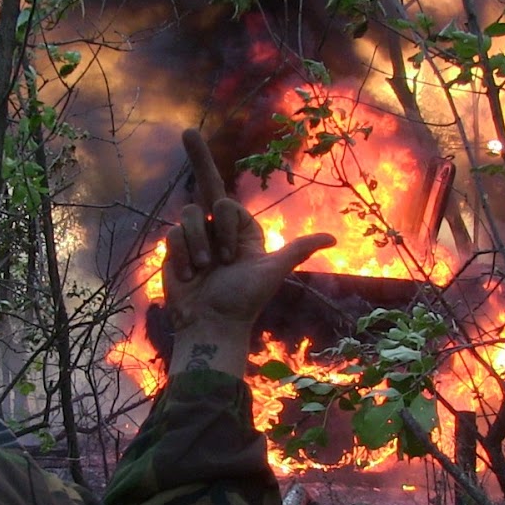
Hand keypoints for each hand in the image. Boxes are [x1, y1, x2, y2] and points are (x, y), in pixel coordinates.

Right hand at [162, 129, 333, 376]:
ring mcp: (193, 237)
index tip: (230, 256)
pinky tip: (189, 277)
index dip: (226, 223)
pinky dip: (181, 257)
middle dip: (204, 180)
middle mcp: (216, 227)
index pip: (226, 200)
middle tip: (201, 187)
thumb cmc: (245, 299)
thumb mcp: (272, 270)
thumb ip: (297, 249)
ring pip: (187, 216)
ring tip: (205, 272)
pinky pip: (172, 235)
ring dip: (197, 247)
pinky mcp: (174, 249)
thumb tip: (332, 238)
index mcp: (241, 228)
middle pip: (206, 189)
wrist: (213, 323)